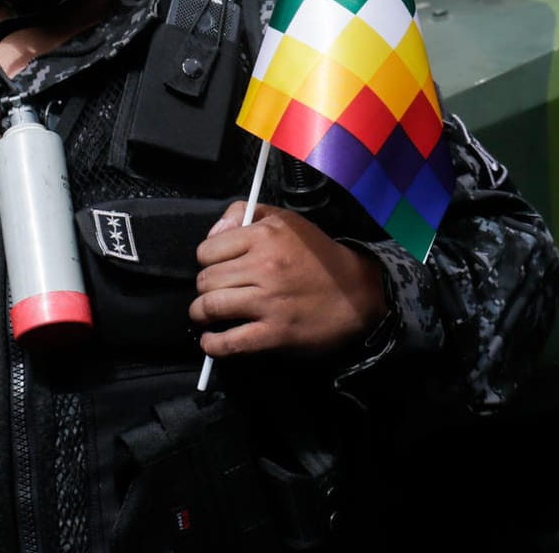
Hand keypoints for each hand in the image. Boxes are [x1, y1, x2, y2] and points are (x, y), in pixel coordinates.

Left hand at [189, 202, 386, 358]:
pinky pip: (229, 341)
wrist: (357, 292)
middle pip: (205, 280)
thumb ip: (245, 214)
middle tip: (214, 292)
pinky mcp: (275, 333)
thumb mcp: (287, 221)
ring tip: (206, 315)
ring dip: (201, 314)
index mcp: (265, 235)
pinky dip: (213, 344)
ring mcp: (269, 301)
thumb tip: (213, 233)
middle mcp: (265, 266)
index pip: (207, 250)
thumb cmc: (319, 257)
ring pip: (210, 307)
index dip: (207, 260)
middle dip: (204, 288)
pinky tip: (212, 341)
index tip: (216, 267)